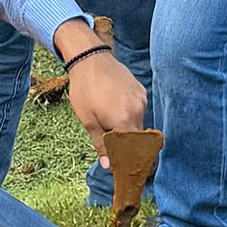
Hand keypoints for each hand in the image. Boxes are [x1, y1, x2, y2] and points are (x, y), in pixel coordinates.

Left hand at [67, 51, 147, 168]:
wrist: (90, 59)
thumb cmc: (85, 90)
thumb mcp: (88, 121)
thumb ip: (101, 145)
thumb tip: (107, 165)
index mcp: (125, 121)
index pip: (133, 150)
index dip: (127, 160)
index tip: (121, 168)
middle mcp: (138, 110)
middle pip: (136, 138)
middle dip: (126, 147)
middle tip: (113, 151)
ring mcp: (141, 99)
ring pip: (137, 124)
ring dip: (126, 130)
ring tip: (110, 126)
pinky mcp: (140, 91)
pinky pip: (138, 110)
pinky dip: (129, 116)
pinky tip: (114, 111)